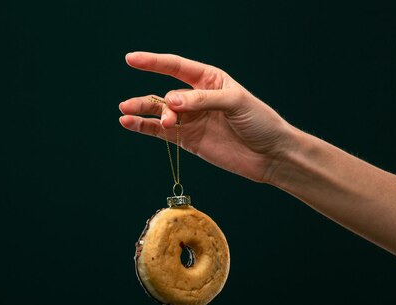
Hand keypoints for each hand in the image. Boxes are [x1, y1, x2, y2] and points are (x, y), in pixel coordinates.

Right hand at [119, 52, 293, 182]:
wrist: (270, 154)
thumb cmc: (259, 121)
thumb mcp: (234, 102)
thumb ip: (201, 100)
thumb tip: (170, 101)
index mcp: (209, 79)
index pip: (176, 67)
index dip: (153, 62)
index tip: (131, 59)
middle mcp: (196, 98)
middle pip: (166, 93)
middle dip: (155, 101)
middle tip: (148, 111)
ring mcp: (191, 120)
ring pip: (160, 112)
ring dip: (143, 112)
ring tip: (125, 113)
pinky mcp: (188, 140)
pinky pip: (161, 132)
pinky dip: (145, 128)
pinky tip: (129, 124)